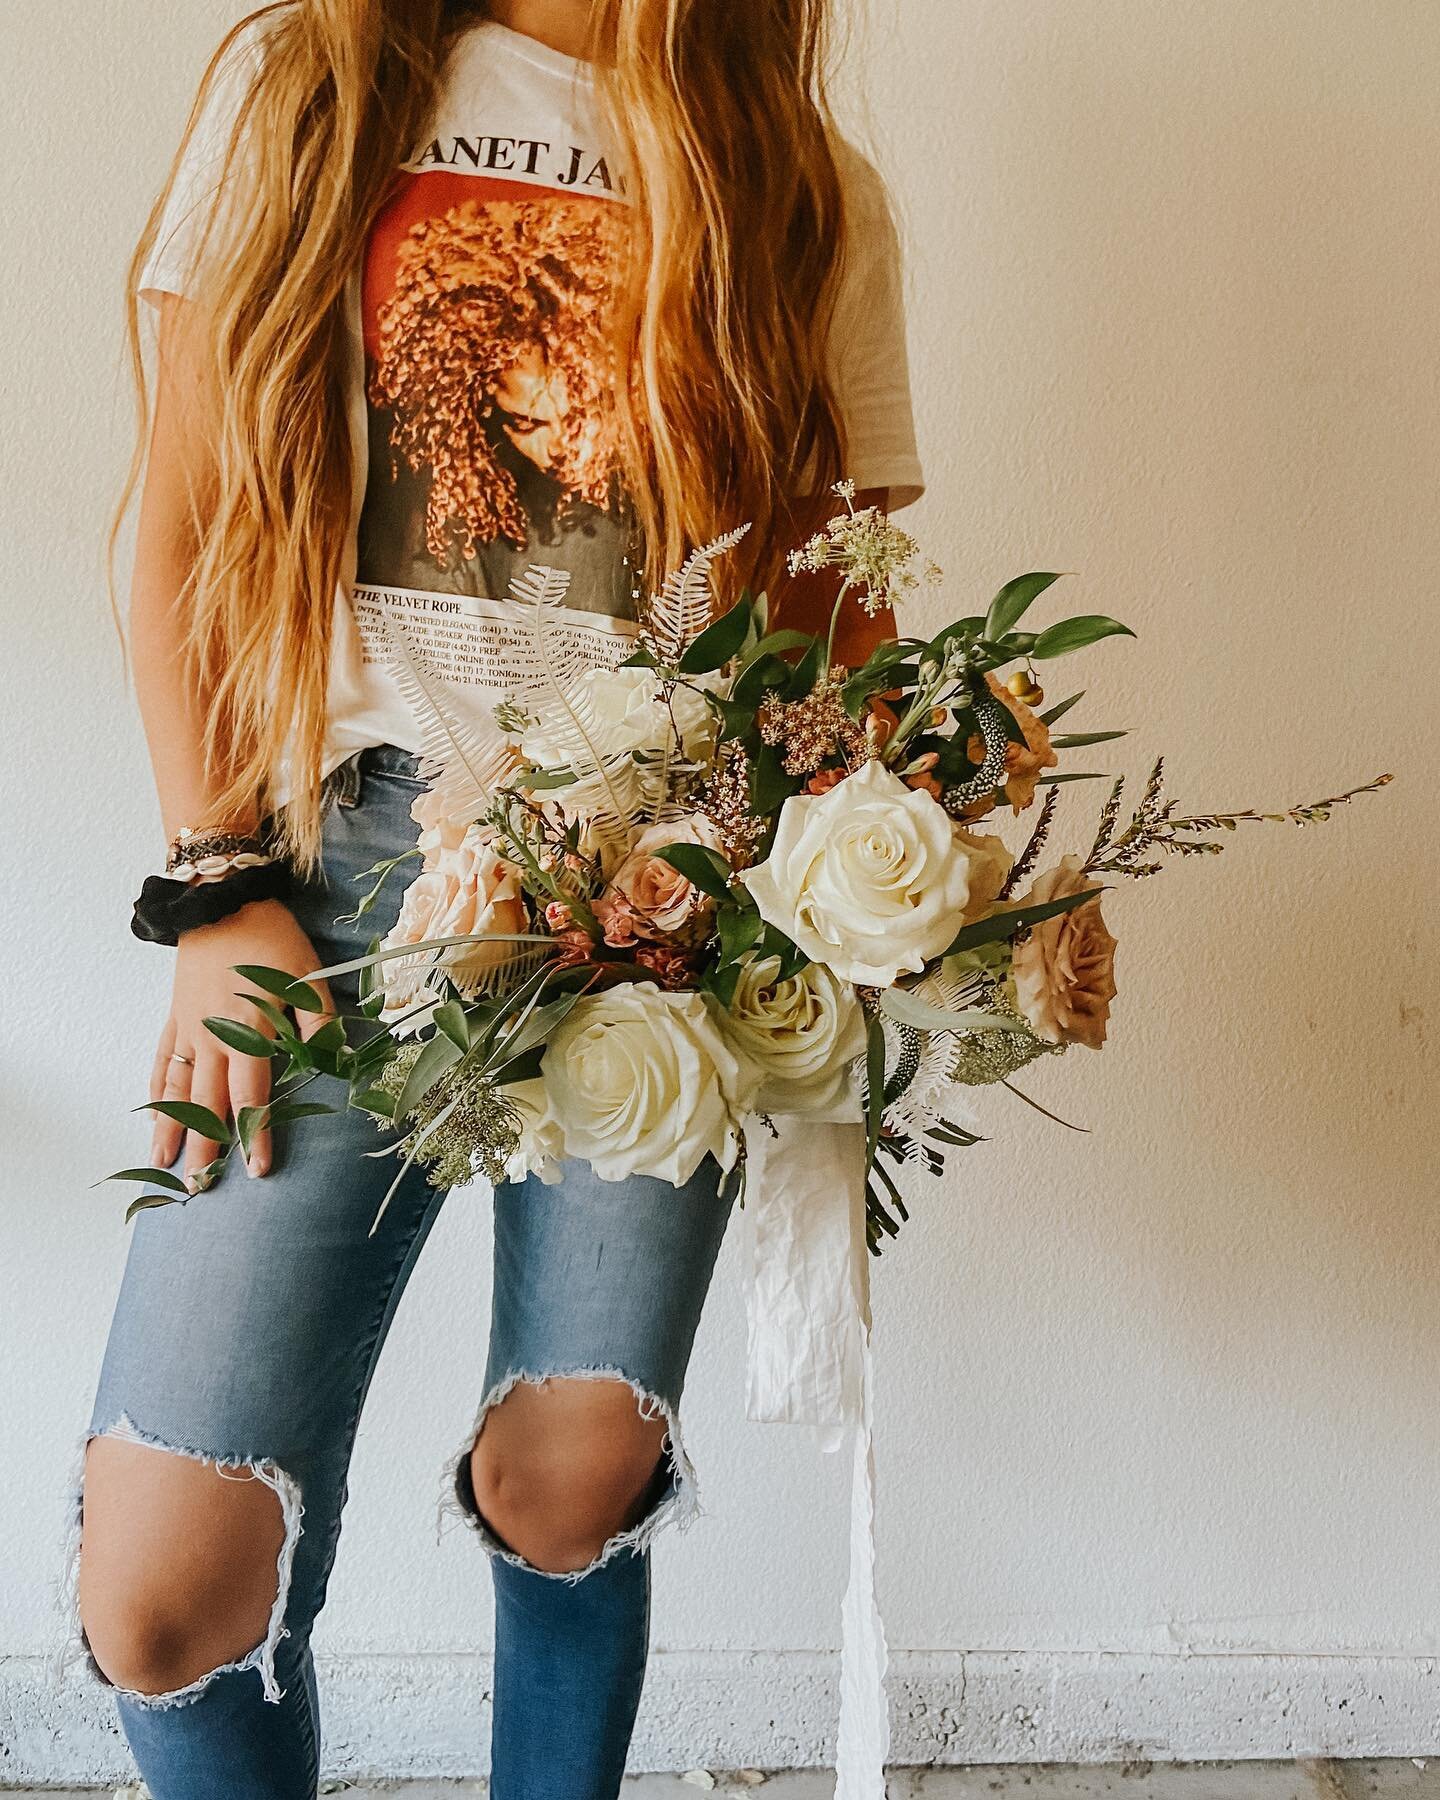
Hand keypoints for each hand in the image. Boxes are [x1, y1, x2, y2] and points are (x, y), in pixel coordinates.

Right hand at [149, 898, 335, 1185]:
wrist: (219, 899)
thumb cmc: (271, 938)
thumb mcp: (307, 977)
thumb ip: (319, 1024)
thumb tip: (339, 1064)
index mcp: (249, 1030)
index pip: (252, 1095)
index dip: (255, 1134)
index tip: (256, 1170)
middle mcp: (213, 1037)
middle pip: (207, 1104)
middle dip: (206, 1148)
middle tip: (201, 1189)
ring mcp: (188, 1029)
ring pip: (177, 1089)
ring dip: (172, 1129)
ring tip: (164, 1166)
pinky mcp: (174, 1017)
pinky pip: (161, 1062)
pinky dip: (156, 1092)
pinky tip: (152, 1118)